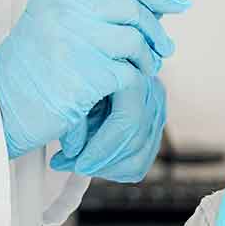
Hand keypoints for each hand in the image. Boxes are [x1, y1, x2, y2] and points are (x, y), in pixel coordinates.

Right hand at [0, 0, 188, 158]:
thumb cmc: (27, 73)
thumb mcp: (53, 28)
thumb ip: (95, 14)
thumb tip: (158, 9)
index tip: (177, 4)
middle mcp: (66, 7)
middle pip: (132, 8)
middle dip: (155, 29)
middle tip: (166, 49)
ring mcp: (77, 37)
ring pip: (136, 39)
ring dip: (147, 57)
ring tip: (145, 70)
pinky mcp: (88, 71)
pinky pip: (131, 71)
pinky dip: (136, 81)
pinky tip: (129, 88)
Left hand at [51, 76, 166, 181]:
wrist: (89, 57)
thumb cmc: (78, 74)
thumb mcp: (73, 91)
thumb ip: (75, 120)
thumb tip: (73, 151)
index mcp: (134, 77)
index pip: (128, 123)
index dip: (102, 149)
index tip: (78, 164)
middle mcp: (153, 92)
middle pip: (135, 143)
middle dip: (100, 162)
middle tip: (66, 163)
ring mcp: (158, 108)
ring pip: (140, 156)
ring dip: (106, 167)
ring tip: (76, 161)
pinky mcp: (156, 124)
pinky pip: (142, 160)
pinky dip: (117, 167)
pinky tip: (94, 160)